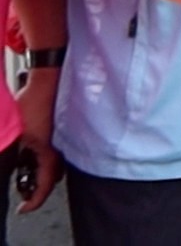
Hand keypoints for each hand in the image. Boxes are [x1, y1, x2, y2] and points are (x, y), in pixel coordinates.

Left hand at [13, 67, 59, 212]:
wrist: (49, 80)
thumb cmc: (36, 103)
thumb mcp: (18, 134)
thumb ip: (12, 152)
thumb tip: (9, 164)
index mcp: (50, 155)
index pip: (42, 188)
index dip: (32, 203)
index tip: (23, 209)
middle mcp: (60, 150)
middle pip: (50, 179)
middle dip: (36, 188)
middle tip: (22, 190)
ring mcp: (62, 140)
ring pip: (52, 166)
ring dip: (39, 172)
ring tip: (24, 170)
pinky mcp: (60, 131)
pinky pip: (54, 152)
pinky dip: (42, 158)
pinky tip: (31, 151)